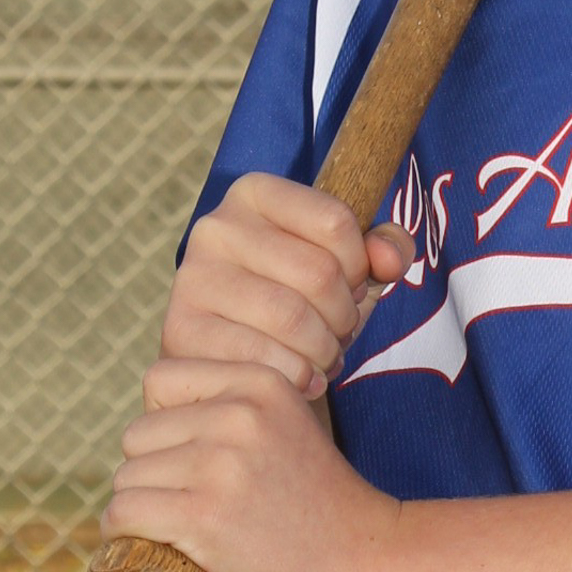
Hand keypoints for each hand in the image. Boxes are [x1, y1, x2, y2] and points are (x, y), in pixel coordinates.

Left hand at [102, 360, 409, 571]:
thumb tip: (155, 423)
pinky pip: (124, 514)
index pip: (161, 379)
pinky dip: (126, 537)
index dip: (166, 423)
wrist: (368, 564)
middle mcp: (239, 413)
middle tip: (192, 507)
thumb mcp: (287, 430)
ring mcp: (221, 463)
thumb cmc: (320, 507)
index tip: (193, 459)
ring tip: (184, 533)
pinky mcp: (204, 515)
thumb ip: (235, 413)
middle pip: (138, 435)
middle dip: (151, 472)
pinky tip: (156, 548)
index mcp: (260, 382)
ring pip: (127, 478)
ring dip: (141, 509)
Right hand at [161, 174, 418, 397]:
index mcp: (255, 193)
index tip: (351, 285)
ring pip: (293, 318)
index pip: (336, 221)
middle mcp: (216, 226)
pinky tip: (301, 378)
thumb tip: (389, 258)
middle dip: (345, 315)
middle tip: (339, 332)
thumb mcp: (351, 268)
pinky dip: (298, 376)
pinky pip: (263, 358)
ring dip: (325, 350)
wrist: (239, 363)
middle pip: (318, 272)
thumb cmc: (301, 303)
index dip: (360, 265)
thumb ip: (385, 249)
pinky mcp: (182, 330)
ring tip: (323, 355)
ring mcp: (193, 278)